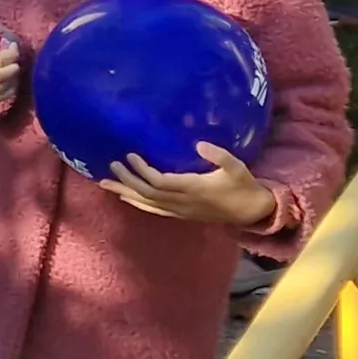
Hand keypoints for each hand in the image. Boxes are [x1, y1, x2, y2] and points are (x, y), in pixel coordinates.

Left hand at [102, 141, 276, 225]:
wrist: (251, 211)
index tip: (130, 156)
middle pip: (147, 193)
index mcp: (193, 189)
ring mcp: (180, 211)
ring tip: (106, 183)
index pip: (159, 182)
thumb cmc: (243, 186)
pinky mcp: (181, 214)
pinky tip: (125, 197)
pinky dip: (137, 204)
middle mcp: (182, 202)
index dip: (143, 171)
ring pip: (147, 204)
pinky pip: (154, 211)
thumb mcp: (237, 167)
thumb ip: (219, 156)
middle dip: (128, 180)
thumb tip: (200, 143)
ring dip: (126, 193)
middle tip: (112, 165)